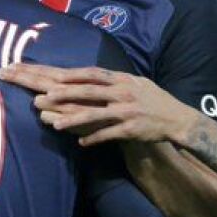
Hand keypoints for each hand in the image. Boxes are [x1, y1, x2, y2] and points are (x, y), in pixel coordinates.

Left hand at [0, 64, 197, 145]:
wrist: (178, 118)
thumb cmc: (153, 100)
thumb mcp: (134, 83)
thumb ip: (112, 80)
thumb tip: (88, 76)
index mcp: (120, 79)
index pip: (88, 73)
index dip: (66, 74)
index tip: (45, 74)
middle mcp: (122, 92)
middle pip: (87, 91)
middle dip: (62, 94)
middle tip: (39, 97)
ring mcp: (127, 110)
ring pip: (95, 113)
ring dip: (73, 118)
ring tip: (54, 124)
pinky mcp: (132, 129)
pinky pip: (109, 134)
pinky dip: (95, 138)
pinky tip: (80, 143)